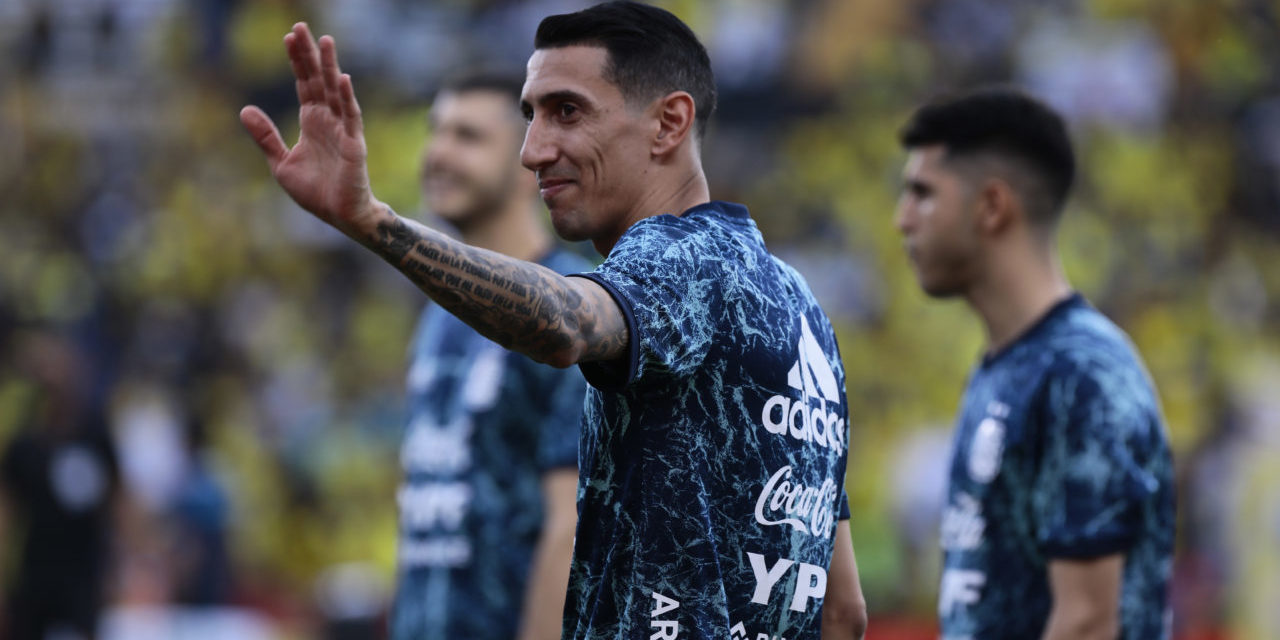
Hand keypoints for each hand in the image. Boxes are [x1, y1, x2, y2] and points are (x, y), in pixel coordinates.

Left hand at [239, 23, 382, 235]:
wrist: (339, 216)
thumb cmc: (315, 192)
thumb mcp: (280, 163)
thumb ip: (265, 136)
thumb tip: (244, 109)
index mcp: (312, 121)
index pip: (304, 83)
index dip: (297, 61)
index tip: (289, 37)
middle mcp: (328, 120)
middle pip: (318, 80)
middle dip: (310, 54)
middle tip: (301, 27)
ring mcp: (343, 129)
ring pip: (335, 91)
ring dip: (330, 66)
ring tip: (325, 41)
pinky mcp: (354, 144)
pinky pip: (351, 117)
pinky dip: (347, 98)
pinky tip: (342, 79)